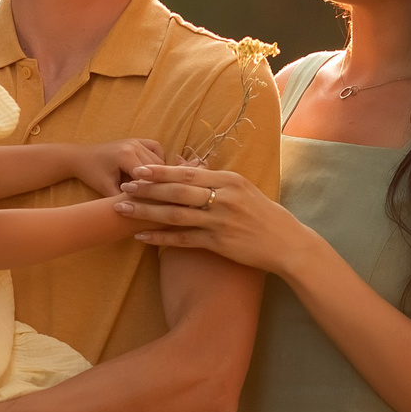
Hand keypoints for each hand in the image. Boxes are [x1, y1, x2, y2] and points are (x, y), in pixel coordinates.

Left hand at [66, 137, 166, 197]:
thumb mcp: (105, 189)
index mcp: (126, 155)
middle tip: (152, 198)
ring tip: (151, 188)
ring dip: (158, 174)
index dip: (150, 193)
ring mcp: (136, 141)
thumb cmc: (91, 174)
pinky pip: (157, 149)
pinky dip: (159, 160)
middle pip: (157, 169)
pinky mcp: (137, 140)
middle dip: (155, 185)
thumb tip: (141, 213)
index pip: (148, 177)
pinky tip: (152, 172)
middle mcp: (134, 145)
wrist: (80, 158)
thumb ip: (123, 199)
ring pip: (160, 161)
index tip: (151, 204)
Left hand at [117, 164, 309, 276]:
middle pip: (177, 191)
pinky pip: (183, 239)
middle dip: (147, 189)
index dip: (160, 171)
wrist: (287, 243)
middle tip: (124, 187)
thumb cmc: (265, 216)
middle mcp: (223, 197)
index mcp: (229, 180)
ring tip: (123, 209)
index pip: (188, 173)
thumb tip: (192, 168)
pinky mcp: (219, 243)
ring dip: (146, 211)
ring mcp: (220, 221)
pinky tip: (141, 237)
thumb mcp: (244, 190)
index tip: (139, 169)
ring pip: (175, 214)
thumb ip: (217, 180)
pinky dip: (160, 237)